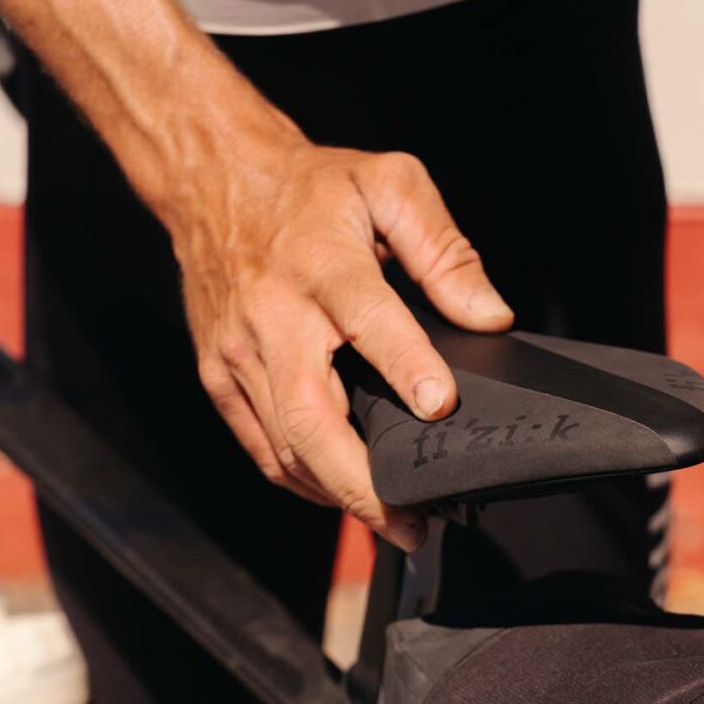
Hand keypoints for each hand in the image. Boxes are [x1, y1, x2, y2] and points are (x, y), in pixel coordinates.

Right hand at [171, 136, 512, 548]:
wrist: (213, 180)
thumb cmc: (311, 190)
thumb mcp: (390, 184)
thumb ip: (444, 248)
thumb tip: (490, 315)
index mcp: (322, 264)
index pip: (368, 320)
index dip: (406, 366)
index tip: (441, 406)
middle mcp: (273, 317)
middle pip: (312, 419)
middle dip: (363, 484)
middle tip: (413, 523)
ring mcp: (238, 355)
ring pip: (287, 449)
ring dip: (339, 497)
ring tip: (393, 524)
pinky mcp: (219, 378)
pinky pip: (264, 450)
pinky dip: (304, 482)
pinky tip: (343, 496)